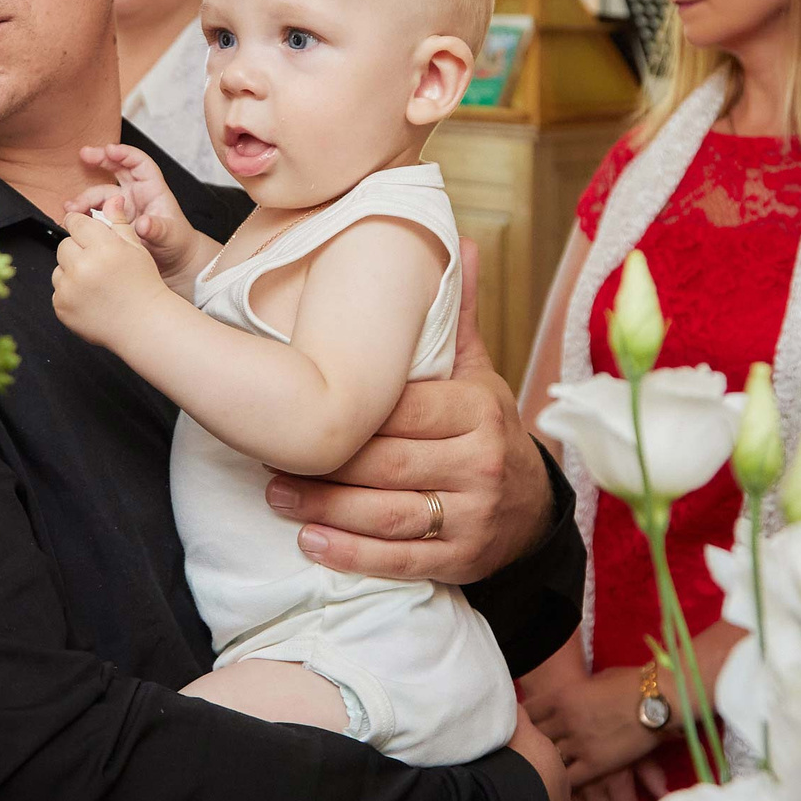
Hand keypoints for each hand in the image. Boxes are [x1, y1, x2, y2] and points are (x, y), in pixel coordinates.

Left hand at [50, 200, 171, 348]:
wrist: (144, 324)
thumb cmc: (144, 285)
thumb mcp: (135, 248)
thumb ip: (118, 222)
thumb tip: (112, 199)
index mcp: (102, 247)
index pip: (75, 222)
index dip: (81, 226)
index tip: (86, 232)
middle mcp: (82, 266)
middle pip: (64, 245)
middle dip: (78, 251)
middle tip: (99, 264)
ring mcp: (69, 289)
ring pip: (58, 268)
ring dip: (72, 272)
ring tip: (96, 283)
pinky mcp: (62, 307)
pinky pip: (58, 291)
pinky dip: (70, 293)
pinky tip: (91, 298)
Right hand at [75, 143, 203, 290]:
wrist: (173, 262)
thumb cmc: (176, 243)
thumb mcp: (171, 235)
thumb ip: (157, 229)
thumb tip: (144, 223)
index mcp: (152, 189)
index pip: (139, 163)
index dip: (124, 153)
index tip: (110, 150)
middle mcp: (135, 193)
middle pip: (116, 168)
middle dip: (100, 159)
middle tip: (84, 155)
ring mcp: (122, 206)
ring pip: (101, 193)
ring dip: (85, 197)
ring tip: (71, 207)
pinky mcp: (112, 221)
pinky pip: (95, 213)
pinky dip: (83, 215)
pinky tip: (72, 220)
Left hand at [263, 240, 553, 585]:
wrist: (534, 507)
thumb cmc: (485, 430)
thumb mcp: (478, 374)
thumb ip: (457, 316)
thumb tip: (457, 239)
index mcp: (478, 409)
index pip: (402, 410)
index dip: (348, 412)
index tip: (299, 406)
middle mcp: (481, 462)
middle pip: (388, 463)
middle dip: (324, 463)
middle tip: (266, 456)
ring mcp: (474, 515)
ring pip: (389, 514)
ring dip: (326, 509)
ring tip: (275, 496)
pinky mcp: (463, 560)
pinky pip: (401, 560)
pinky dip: (352, 555)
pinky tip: (310, 544)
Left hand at [524, 660, 663, 784]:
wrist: (659, 700)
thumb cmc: (634, 682)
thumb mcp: (599, 679)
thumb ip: (583, 691)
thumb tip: (581, 697)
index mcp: (562, 696)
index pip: (529, 711)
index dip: (523, 720)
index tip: (522, 726)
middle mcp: (564, 720)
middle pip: (534, 737)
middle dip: (530, 745)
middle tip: (527, 753)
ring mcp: (578, 744)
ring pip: (549, 760)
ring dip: (546, 765)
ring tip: (540, 772)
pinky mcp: (595, 765)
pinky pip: (569, 779)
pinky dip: (562, 783)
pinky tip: (559, 786)